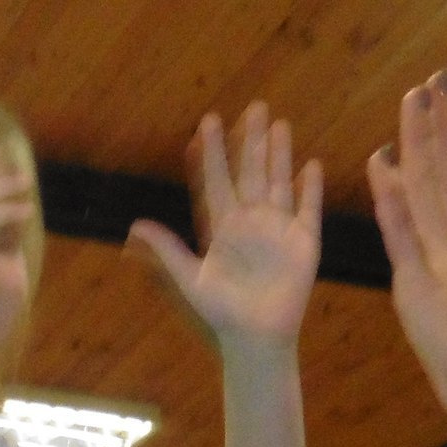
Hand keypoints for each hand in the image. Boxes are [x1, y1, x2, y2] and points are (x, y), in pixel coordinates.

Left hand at [130, 102, 322, 344]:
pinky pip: (308, 209)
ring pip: (278, 182)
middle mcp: (250, 222)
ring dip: (279, 154)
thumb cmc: (221, 315)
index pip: (216, 181)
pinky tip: (311, 165)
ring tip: (278, 124)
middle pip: (250, 172)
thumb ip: (167, 252)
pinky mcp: (304, 242)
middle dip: (251, 141)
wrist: (256, 340)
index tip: (208, 122)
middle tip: (253, 106)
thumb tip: (135, 228)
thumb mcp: (190, 281)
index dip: (212, 153)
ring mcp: (278, 230)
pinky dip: (310, 188)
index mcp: (222, 228)